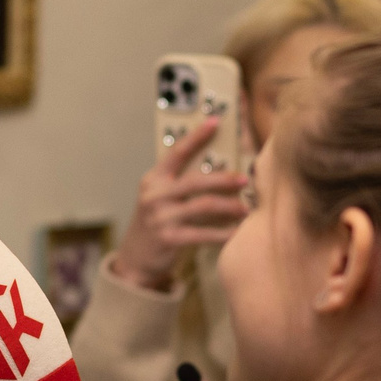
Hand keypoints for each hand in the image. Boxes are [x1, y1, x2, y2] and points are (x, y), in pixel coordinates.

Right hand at [112, 116, 248, 290]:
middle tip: (244, 179)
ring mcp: (160, 217)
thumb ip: (181, 185)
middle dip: (223, 179)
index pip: (177, 152)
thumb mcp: (161, 198)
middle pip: (195, 181)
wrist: (136, 259)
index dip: (196, 136)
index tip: (215, 121)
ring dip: (228, 207)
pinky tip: (236, 232)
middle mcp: (154, 195)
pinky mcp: (168, 238)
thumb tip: (221, 172)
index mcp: (153, 179)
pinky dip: (222, 233)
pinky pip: (203, 234)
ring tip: (245, 209)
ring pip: (203, 206)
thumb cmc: (157, 223)